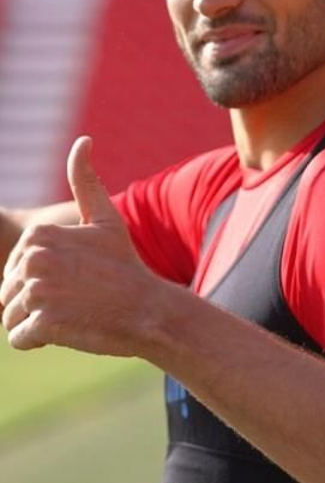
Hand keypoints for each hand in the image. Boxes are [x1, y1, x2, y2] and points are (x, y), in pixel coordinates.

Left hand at [0, 137, 160, 353]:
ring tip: (75, 314)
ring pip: (10, 317)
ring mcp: (36, 291)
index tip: (78, 277)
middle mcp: (32, 260)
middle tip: (80, 298)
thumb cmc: (126, 268)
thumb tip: (84, 141)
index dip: (44, 280)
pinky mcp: (42, 322)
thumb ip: (85, 181)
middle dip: (38, 303)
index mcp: (38, 236)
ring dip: (40, 323)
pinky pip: (18, 338)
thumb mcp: (106, 221)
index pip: (14, 269)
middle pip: (7, 292)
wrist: (152, 310)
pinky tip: (71, 329)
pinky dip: (41, 341)